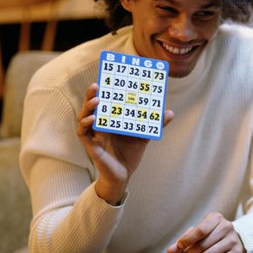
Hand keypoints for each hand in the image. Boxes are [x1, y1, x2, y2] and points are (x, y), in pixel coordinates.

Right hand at [77, 83, 173, 204]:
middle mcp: (99, 125)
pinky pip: (82, 132)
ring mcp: (93, 134)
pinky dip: (85, 124)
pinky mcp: (90, 145)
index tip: (106, 79)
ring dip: (88, 107)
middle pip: (91, 106)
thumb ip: (155, 123)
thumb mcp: (144, 135)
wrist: (124, 173)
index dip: (103, 91)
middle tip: (96, 85)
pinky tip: (92, 119)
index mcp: (110, 119)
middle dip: (91, 95)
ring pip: (83, 116)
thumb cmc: (131, 152)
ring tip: (96, 100)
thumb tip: (170, 112)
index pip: (104, 101)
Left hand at [167, 212, 246, 252]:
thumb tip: (171, 251)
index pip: (200, 230)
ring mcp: (233, 240)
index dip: (186, 241)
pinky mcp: (237, 252)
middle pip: (202, 244)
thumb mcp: (198, 232)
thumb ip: (183, 240)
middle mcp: (227, 226)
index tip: (178, 248)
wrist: (233, 239)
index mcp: (216, 218)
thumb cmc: (210, 235)